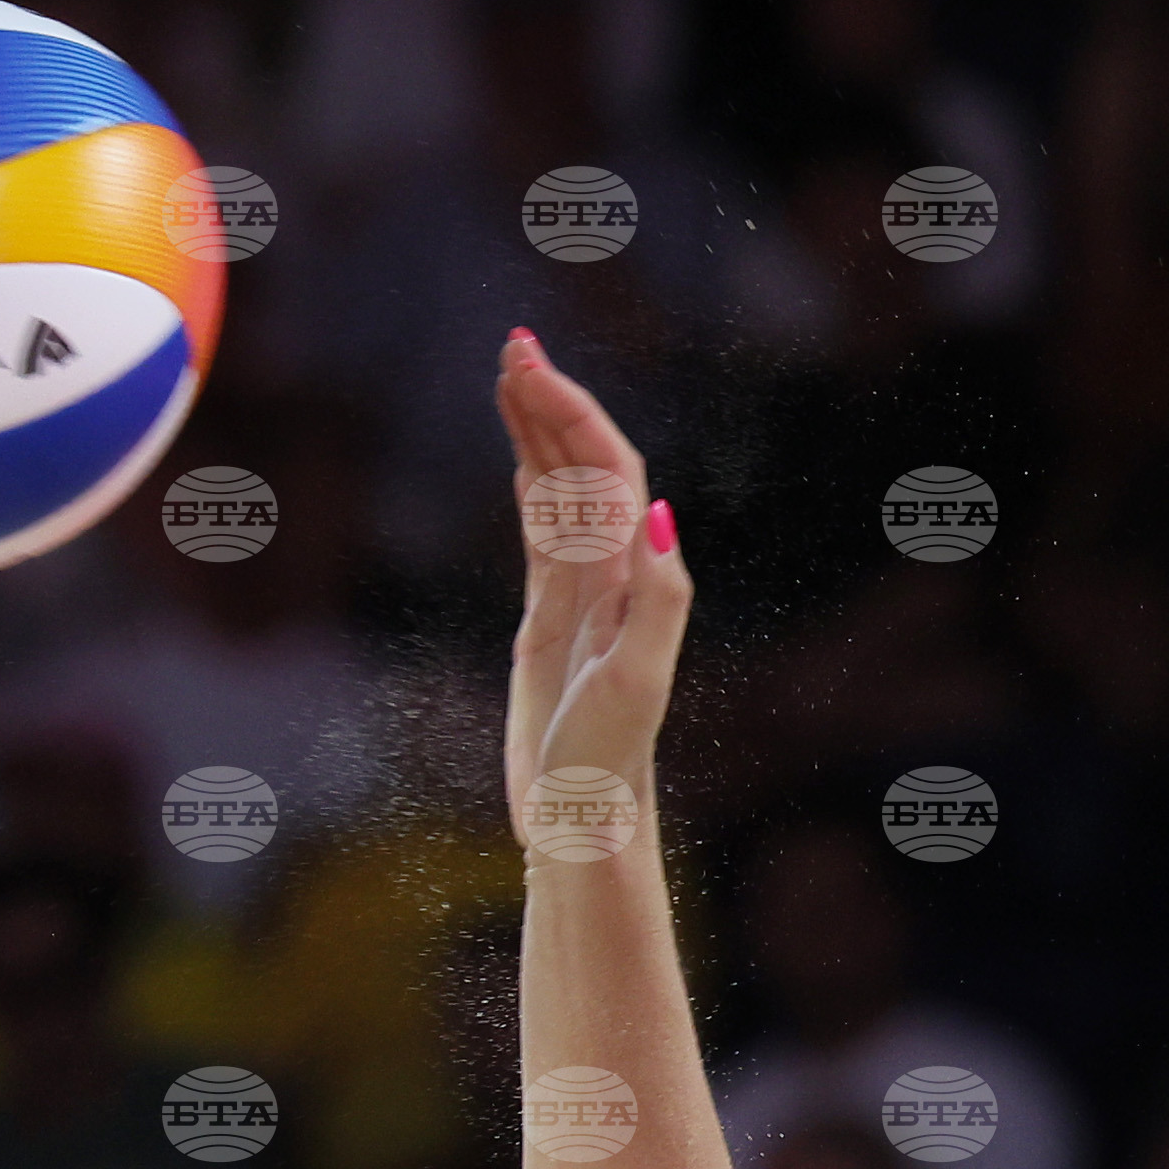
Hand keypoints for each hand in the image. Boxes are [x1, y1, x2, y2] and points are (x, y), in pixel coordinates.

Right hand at [492, 329, 690, 847]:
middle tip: (512, 342)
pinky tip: (519, 455)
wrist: (585, 826)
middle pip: (582, 466)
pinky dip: (531, 485)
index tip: (527, 362)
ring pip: (560, 492)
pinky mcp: (554, 626)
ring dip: (538, 429)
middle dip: (550, 400)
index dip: (571, 411)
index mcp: (628, 581)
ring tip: (509, 372)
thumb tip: (656, 514)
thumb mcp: (634, 685)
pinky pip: (543, 536)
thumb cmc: (606, 769)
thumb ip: (659, 600)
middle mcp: (610, 580)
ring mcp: (582, 599)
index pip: (604, 471)